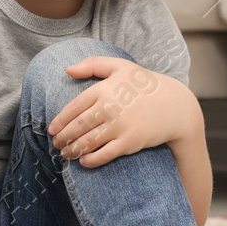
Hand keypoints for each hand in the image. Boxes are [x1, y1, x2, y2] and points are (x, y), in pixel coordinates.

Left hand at [48, 57, 197, 167]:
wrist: (174, 106)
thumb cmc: (144, 84)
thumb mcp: (121, 67)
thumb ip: (93, 64)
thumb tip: (68, 70)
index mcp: (104, 88)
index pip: (74, 107)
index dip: (60, 120)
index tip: (52, 129)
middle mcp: (110, 107)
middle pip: (78, 126)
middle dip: (63, 138)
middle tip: (56, 144)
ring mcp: (119, 126)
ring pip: (88, 142)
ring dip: (73, 150)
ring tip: (65, 153)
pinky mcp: (129, 142)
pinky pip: (104, 154)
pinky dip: (91, 160)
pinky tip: (83, 161)